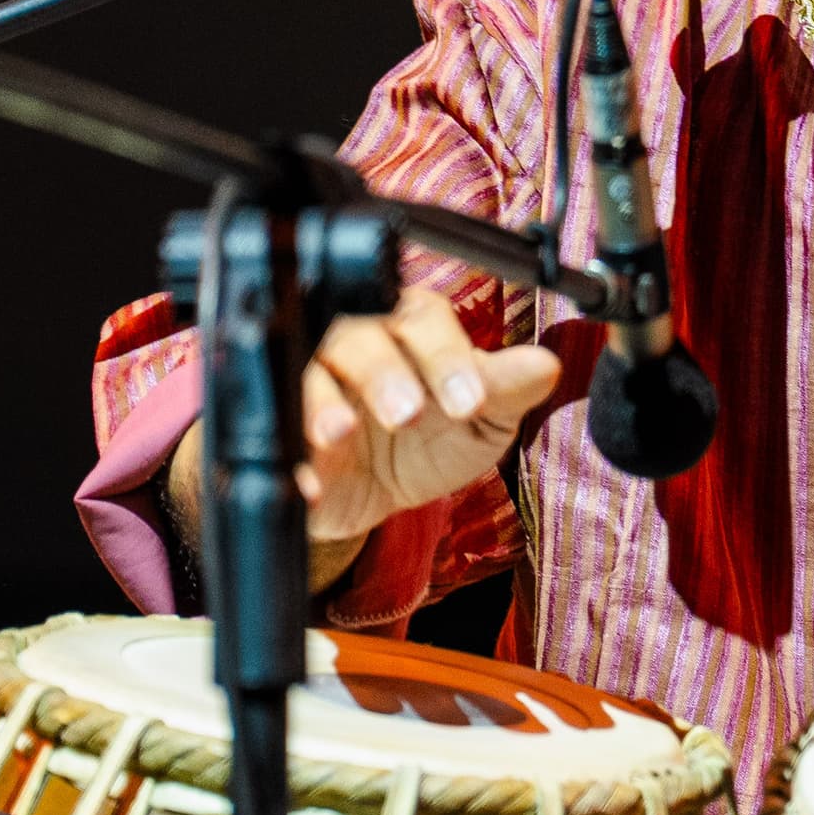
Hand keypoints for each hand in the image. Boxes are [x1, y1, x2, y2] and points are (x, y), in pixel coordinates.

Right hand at [168, 285, 564, 579]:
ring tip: (342, 433)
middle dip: (384, 373)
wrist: (367, 494)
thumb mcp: (475, 422)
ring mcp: (305, 376)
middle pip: (358, 333)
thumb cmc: (428, 439)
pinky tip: (307, 479)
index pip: (424, 319)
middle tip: (407, 415)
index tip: (469, 402)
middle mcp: (353, 338)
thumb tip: (546, 366)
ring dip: (322, 401)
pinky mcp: (270, 421)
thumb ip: (505, 390)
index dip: (446, 358)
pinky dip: (287, 456)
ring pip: (303, 369)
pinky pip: (267, 427)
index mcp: (409, 324)